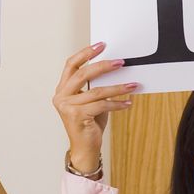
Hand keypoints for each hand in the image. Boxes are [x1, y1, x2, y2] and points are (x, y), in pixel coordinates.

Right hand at [52, 43, 137, 171]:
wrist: (85, 148)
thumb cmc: (89, 123)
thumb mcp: (91, 101)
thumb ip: (95, 86)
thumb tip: (114, 69)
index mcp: (62, 89)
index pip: (71, 64)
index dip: (86, 53)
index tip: (101, 45)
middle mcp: (61, 96)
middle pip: (83, 73)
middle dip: (104, 66)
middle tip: (121, 62)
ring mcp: (67, 107)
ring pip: (96, 91)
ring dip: (118, 87)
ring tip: (132, 84)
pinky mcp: (77, 117)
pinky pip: (102, 105)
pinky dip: (117, 103)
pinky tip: (128, 103)